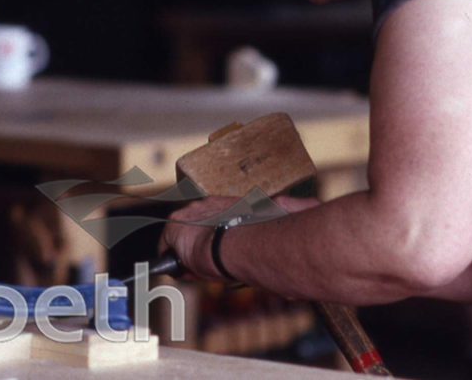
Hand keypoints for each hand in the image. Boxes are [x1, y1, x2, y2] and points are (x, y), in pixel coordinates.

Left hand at [159, 194, 319, 282]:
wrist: (242, 243)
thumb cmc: (267, 233)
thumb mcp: (283, 216)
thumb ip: (290, 211)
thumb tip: (307, 207)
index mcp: (230, 202)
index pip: (217, 216)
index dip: (216, 233)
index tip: (220, 246)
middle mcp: (207, 204)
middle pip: (196, 225)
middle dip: (199, 243)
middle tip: (204, 262)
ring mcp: (189, 215)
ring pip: (181, 236)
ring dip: (185, 252)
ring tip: (191, 269)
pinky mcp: (174, 229)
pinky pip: (165, 246)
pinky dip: (170, 259)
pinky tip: (176, 270)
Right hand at [160, 196, 239, 282]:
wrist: (240, 246)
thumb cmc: (217, 258)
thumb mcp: (195, 272)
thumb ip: (187, 266)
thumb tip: (189, 269)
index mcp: (173, 226)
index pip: (166, 243)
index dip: (173, 256)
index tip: (180, 263)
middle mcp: (188, 210)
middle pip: (185, 227)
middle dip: (191, 239)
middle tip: (201, 254)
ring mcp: (208, 203)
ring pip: (203, 217)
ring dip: (207, 227)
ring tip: (217, 244)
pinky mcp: (226, 201)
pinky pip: (220, 212)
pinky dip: (223, 220)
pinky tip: (229, 233)